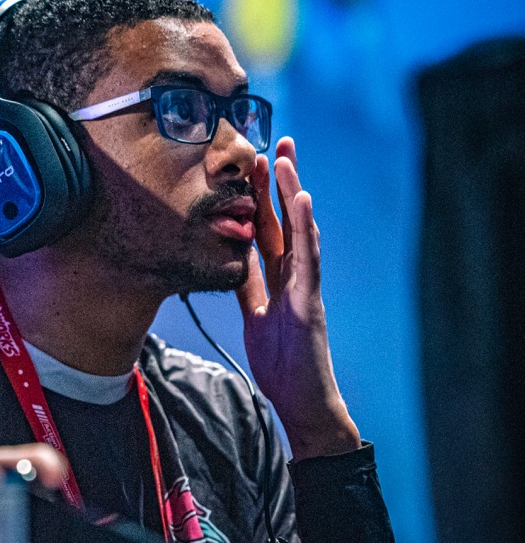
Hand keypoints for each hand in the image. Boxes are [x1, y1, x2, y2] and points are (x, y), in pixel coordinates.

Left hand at [236, 137, 360, 460]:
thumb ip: (248, 285)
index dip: (261, 196)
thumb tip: (231, 260)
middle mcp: (296, 274)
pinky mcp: (311, 301)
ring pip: (300, 230)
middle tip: (276, 141)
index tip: (254, 162)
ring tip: (285, 160)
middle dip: (281, 182)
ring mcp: (306, 285)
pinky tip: (303, 201)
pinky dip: (306, 228)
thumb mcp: (255, 315)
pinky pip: (309, 259)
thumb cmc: (282, 362)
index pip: (269, 228)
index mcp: (280, 277)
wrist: (301, 401)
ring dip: (293, 194)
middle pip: (286, 220)